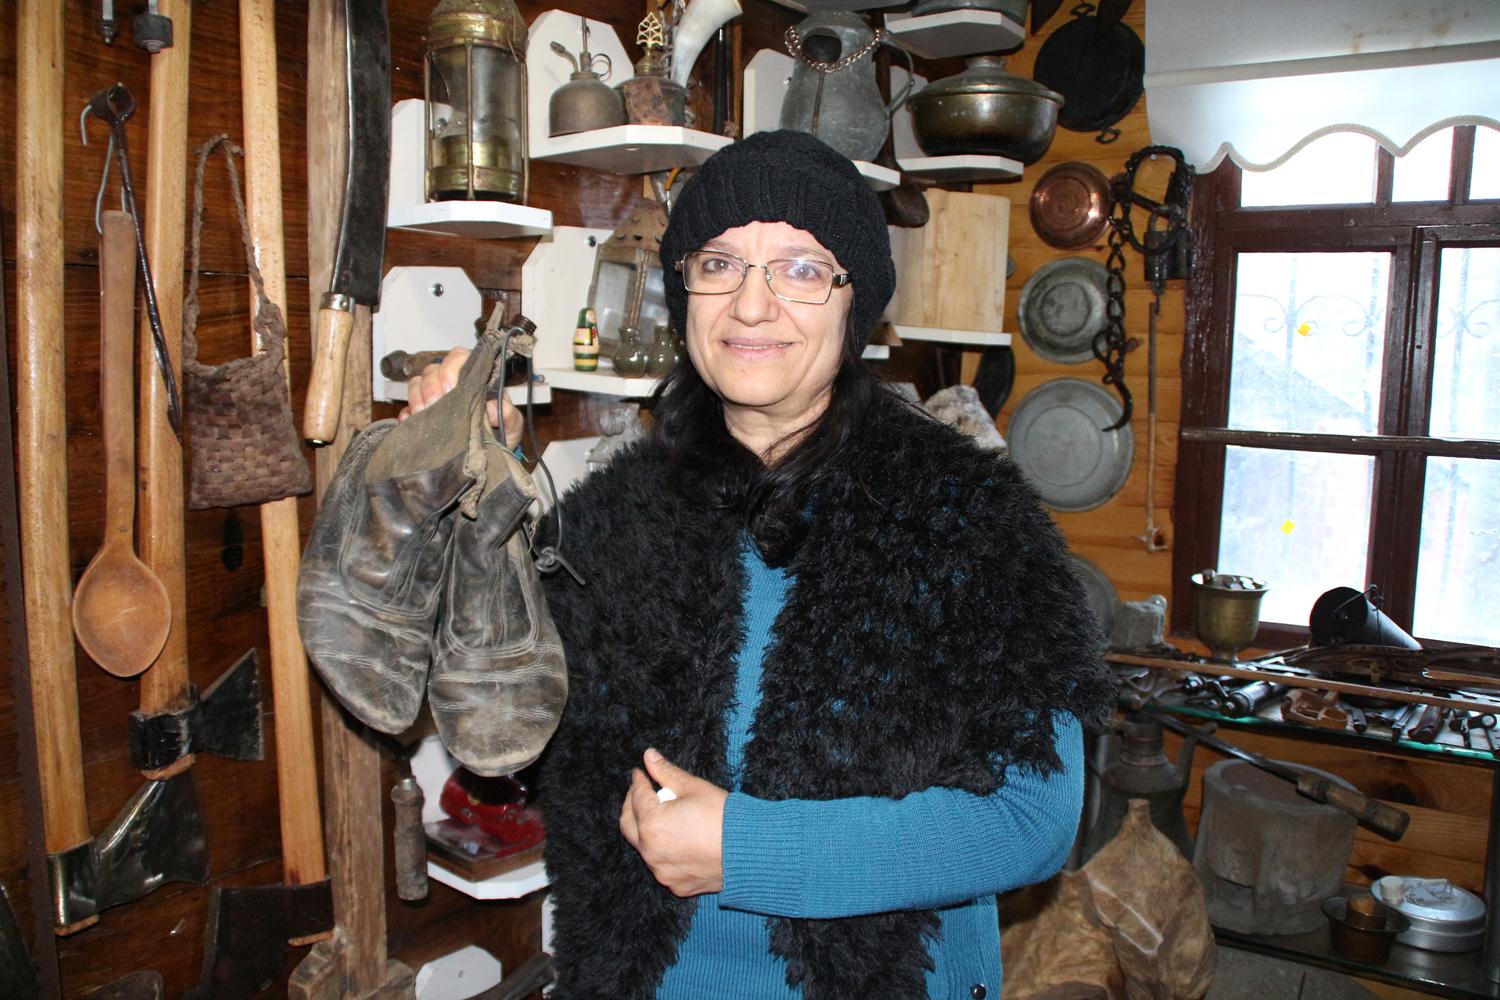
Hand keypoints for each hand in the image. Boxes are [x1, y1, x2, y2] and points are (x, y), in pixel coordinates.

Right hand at [397, 345, 522, 448]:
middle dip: (430, 387)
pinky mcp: (423, 416)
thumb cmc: (502, 432)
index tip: (449, 388)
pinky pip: (407, 408)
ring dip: (417, 398)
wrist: (491, 457)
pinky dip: (408, 415)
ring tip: (424, 414)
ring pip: (417, 384)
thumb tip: (494, 408)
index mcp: (473, 378)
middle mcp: (452, 383)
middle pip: (432, 370)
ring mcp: (435, 398)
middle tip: (434, 404)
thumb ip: (508, 414)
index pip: (458, 357)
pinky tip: (413, 422)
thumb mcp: (512, 424)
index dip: (450, 368)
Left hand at [619, 749, 727, 896]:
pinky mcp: (676, 885)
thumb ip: (666, 772)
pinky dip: (663, 851)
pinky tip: (676, 840)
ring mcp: (663, 872)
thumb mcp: (694, 788)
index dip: (638, 781)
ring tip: (661, 816)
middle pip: (628, 825)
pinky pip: (662, 865)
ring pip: (644, 848)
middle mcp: (651, 852)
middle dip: (632, 805)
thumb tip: (649, 755)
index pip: (637, 797)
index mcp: (652, 824)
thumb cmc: (723, 816)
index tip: (640, 773)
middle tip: (641, 792)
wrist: (752, 850)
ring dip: (646, 830)